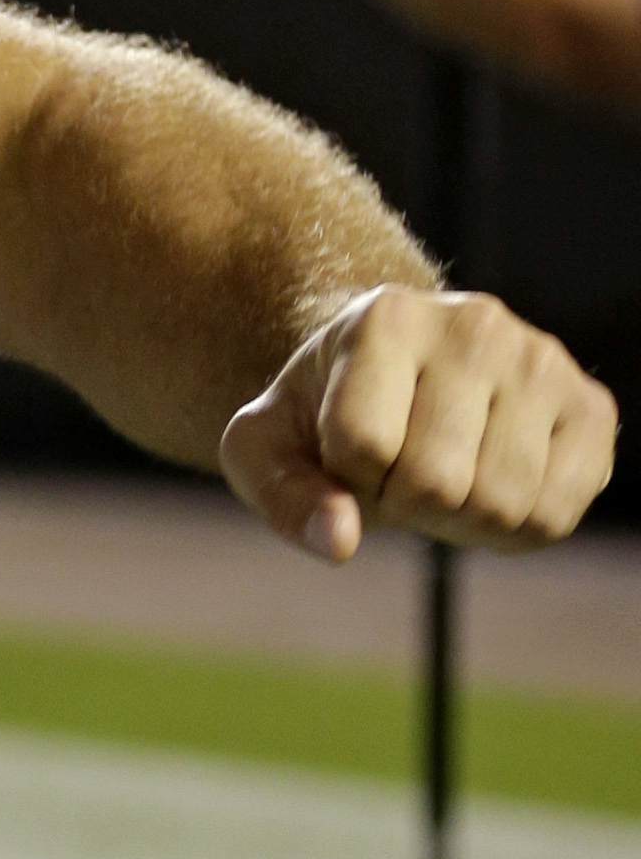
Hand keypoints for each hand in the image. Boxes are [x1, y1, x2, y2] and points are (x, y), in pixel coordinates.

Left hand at [221, 285, 617, 560]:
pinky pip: (554, 517)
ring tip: (442, 478)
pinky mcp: (592, 407)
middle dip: (403, 504)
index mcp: (384, 317)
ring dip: (458, 522)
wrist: (396, 376)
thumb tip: (338, 542)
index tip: (345, 451)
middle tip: (397, 472)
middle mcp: (474, 325)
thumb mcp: (267, 446)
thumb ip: (281, 494)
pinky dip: (511, 531)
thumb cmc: (322, 414)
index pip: (362, 443)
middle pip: (435, 480)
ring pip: (500, 504)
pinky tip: (488, 488)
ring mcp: (542, 363)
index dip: (344, 476)